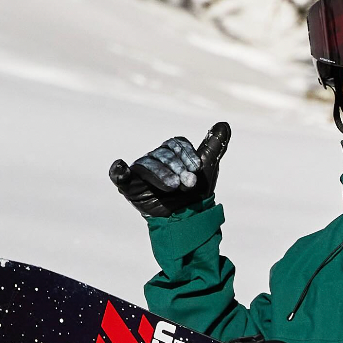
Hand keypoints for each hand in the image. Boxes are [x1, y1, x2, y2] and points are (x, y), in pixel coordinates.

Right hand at [110, 122, 229, 218]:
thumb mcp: (208, 166)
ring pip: (148, 166)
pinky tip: (119, 167)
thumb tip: (224, 124)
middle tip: (189, 183)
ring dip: (163, 175)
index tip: (196, 168)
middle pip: (162, 155)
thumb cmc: (195, 191)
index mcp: (170, 152)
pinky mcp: (130, 187)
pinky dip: (118, 172)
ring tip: (174, 187)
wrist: (189, 217)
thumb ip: (214, 145)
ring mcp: (140, 173)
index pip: (175, 144)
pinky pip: (120, 177)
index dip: (187, 154)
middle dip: (177, 168)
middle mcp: (154, 159)